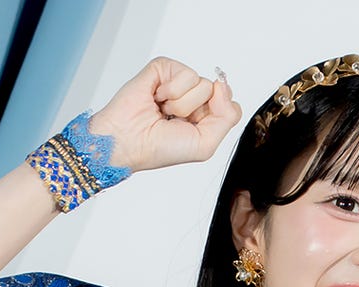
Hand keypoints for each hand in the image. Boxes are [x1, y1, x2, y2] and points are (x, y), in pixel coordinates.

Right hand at [87, 58, 241, 171]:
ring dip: (181, 104)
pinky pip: (185, 73)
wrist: (129, 140)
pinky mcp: (163, 68)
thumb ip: (227, 117)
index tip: (193, 128)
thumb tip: (223, 86)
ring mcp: (178, 82)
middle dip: (196, 112)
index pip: (229, 105)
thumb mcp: (206, 144)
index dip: (215, 116)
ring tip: (163, 110)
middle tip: (173, 120)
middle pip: (218, 93)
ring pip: (203, 83)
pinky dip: (171, 91)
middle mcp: (193, 97)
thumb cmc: (160, 147)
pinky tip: (156, 98)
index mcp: (204, 116)